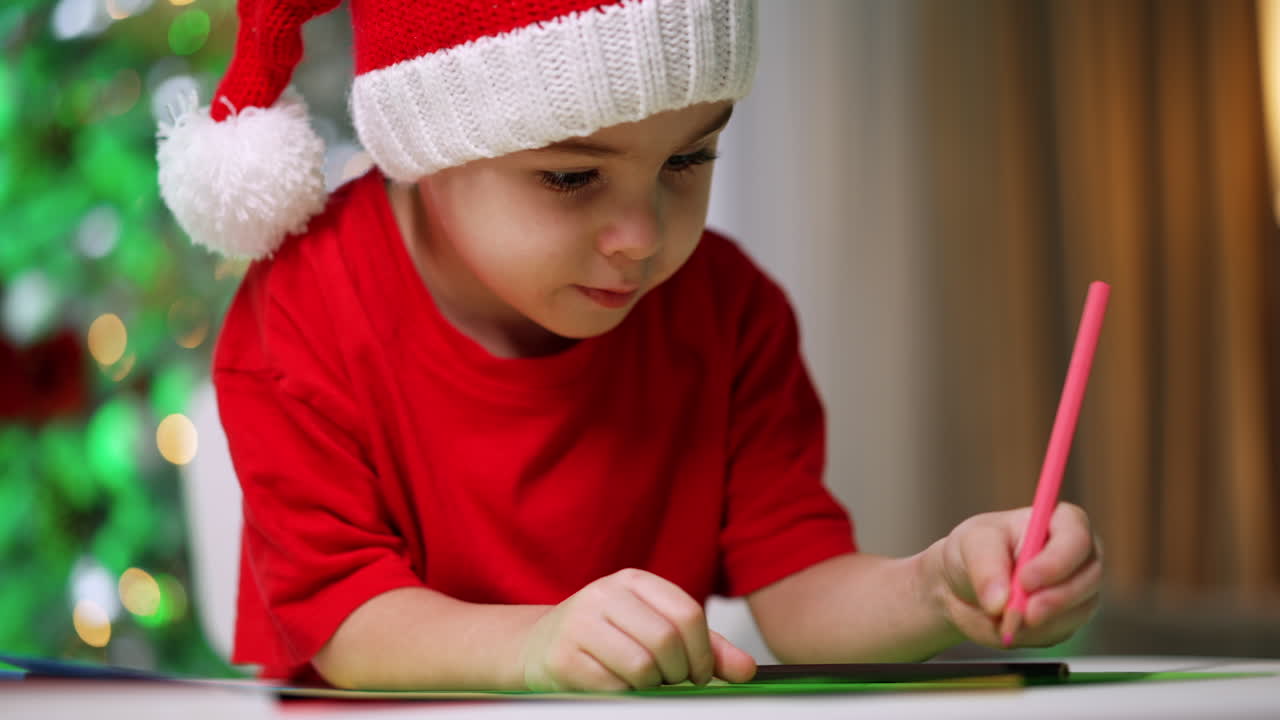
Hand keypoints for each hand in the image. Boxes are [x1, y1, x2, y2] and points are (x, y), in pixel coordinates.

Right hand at [520, 568, 756, 690]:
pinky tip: (615, 684)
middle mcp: (604, 594)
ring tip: (642, 681)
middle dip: (678, 673)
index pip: (687, 613)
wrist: (539, 646)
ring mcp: (580, 624)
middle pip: (666, 640)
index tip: (701, 672)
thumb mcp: (654, 629)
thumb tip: (746, 669)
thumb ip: (703, 647)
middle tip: (671, 681)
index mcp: (633, 581)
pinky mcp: (562, 657)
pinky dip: (624, 694)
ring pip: (641, 665)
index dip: (704, 652)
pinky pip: (614, 686)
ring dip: (651, 685)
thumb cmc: (605, 637)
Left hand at [929, 503, 1102, 648]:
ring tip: (1002, 620)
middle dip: (1055, 599)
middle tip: (1022, 614)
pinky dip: (1031, 635)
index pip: (1076, 539)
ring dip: (1040, 622)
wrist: (965, 585)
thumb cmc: (975, 550)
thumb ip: (985, 568)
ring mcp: (1080, 590)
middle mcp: (1080, 555)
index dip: (1056, 562)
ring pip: (1078, 611)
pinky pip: (1059, 633)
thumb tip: (1001, 602)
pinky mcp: (1069, 620)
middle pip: (1089, 578)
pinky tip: (1008, 626)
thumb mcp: (972, 544)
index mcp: (1062, 521)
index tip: (1025, 581)